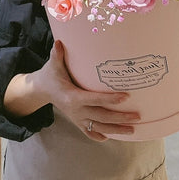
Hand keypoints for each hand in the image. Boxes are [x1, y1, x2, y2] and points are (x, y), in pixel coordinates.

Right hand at [4, 40, 140, 141]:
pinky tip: (109, 138)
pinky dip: (98, 135)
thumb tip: (59, 42)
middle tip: (137, 116)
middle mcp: (76, 111)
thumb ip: (57, 54)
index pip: (95, 99)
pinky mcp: (76, 122)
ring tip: (133, 129)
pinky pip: (89, 131)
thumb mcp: (53, 66)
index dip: (110, 98)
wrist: (41, 90)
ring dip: (116, 129)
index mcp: (73, 97)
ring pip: (99, 127)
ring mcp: (77, 118)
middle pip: (101, 116)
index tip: (126, 97)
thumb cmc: (51, 75)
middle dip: (120, 117)